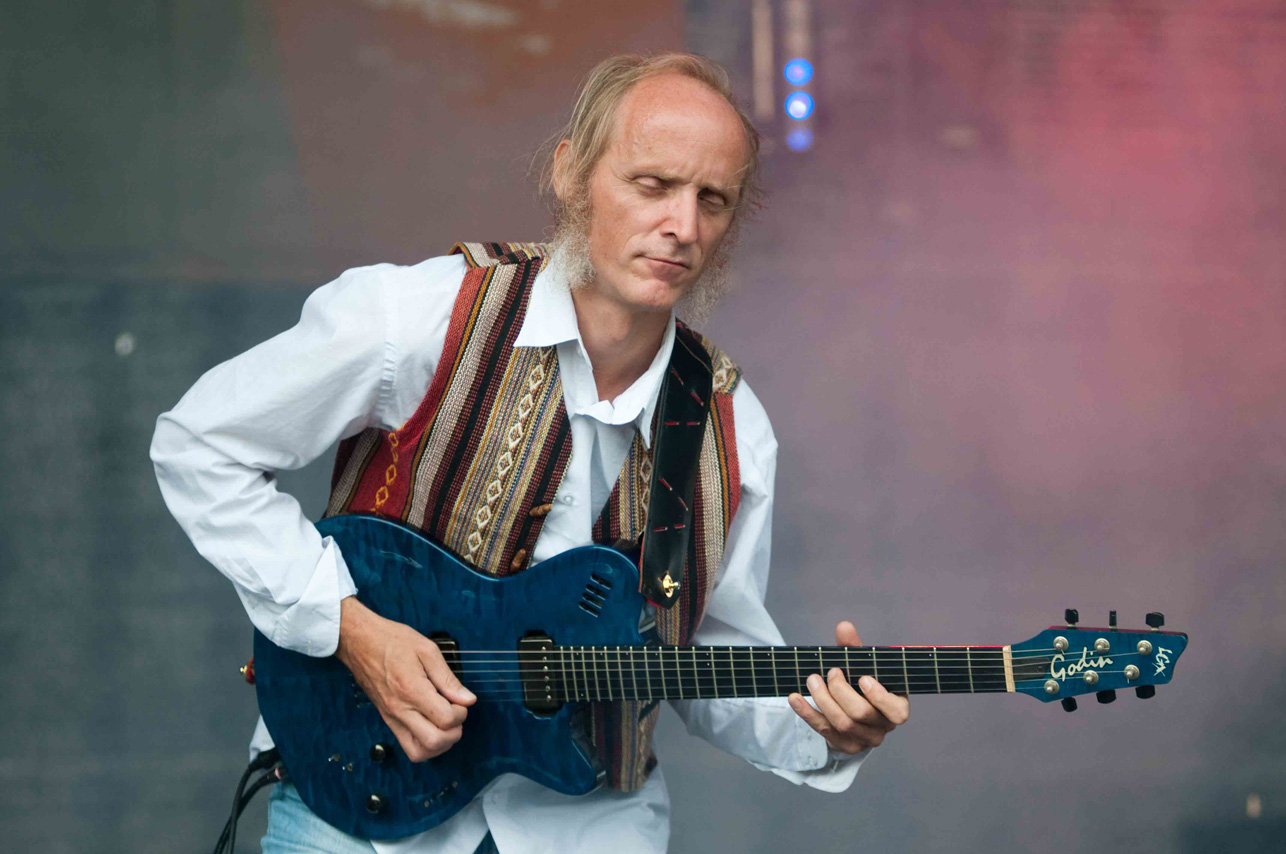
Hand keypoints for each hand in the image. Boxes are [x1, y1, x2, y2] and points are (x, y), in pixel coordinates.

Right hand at [334, 596, 475, 761]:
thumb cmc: (392, 641)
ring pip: (419, 753)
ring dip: (439, 744)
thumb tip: (468, 699)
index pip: (446, 720)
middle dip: (453, 733)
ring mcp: (392, 718)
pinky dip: (424, 745)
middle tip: (455, 713)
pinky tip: (431, 726)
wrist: (359, 642)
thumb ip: (448, 678)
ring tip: (444, 723)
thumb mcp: (427, 650)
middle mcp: (400, 710)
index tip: (460, 700)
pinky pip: (407, 746)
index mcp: (412, 690)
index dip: (461, 713)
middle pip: (434, 742)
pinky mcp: (387, 720)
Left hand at [787, 620, 909, 754]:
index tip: (862, 678)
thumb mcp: (862, 665)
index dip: (879, 697)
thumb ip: (854, 647)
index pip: (896, 711)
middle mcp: (883, 727)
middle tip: (829, 672)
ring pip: (842, 724)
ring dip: (823, 700)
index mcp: (896, 708)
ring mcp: (864, 740)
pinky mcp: (844, 745)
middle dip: (841, 691)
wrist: (850, 707)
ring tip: (811, 680)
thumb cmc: (862, 682)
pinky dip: (807, 713)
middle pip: (861, 714)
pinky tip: (794, 698)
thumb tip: (844, 626)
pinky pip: (824, 731)